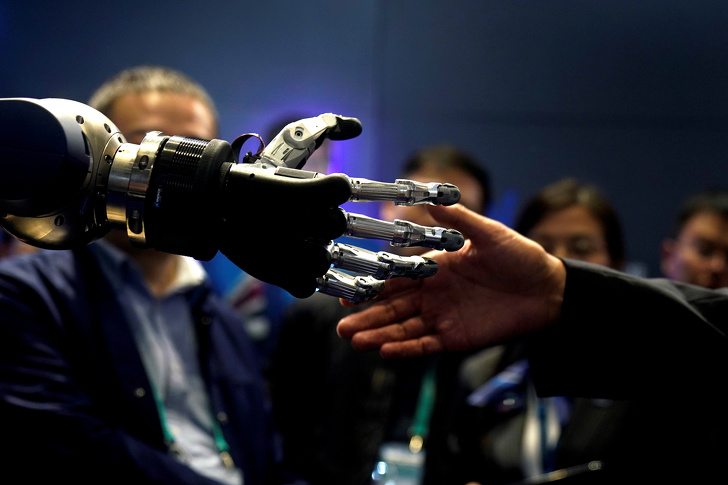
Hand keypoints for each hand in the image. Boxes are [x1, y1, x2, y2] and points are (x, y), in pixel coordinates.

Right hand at [336, 204, 565, 357]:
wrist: (550, 289)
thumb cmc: (521, 257)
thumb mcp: (488, 232)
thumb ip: (458, 218)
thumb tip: (429, 196)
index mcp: (435, 267)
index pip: (396, 277)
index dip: (372, 285)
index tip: (347, 291)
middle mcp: (432, 294)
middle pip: (392, 307)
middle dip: (367, 316)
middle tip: (342, 325)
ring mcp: (443, 317)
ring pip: (404, 328)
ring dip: (379, 334)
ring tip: (355, 341)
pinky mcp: (456, 338)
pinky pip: (426, 344)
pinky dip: (406, 349)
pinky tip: (386, 351)